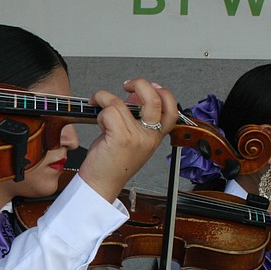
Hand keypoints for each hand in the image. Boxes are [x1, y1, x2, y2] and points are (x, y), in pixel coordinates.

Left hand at [77, 78, 179, 202]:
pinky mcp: (120, 138)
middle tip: (126, 85)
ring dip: (104, 101)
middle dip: (139, 83)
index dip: (163, 92)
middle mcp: (149, 137)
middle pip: (154, 99)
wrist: (101, 186)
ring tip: (99, 109)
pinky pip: (108, 111)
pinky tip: (98, 123)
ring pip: (120, 103)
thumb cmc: (112, 164)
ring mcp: (136, 137)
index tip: (150, 86)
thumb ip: (136, 118)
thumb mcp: (131, 139)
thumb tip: (134, 95)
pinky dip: (99, 112)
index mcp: (155, 137)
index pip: (172, 108)